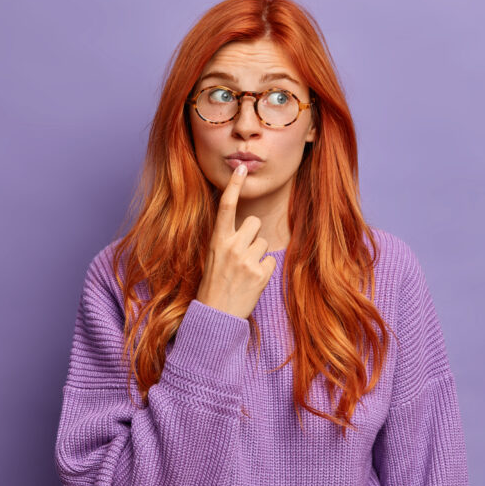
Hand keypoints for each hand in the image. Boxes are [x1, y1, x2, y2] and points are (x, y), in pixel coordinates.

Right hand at [196, 163, 276, 318]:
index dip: (234, 186)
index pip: (226, 207)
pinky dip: (265, 269)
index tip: (240, 169)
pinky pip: (270, 260)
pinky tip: (252, 280)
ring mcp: (246, 261)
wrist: (215, 316)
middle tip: (241, 254)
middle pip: (254, 222)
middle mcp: (231, 247)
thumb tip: (248, 224)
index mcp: (217, 240)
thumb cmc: (214, 284)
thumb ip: (227, 239)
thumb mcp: (214, 257)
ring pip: (263, 242)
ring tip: (244, 271)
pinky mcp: (260, 275)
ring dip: (257, 254)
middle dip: (252, 234)